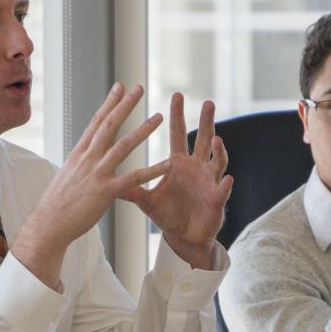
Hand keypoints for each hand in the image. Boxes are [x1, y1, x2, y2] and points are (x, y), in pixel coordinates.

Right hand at [13, 82, 168, 286]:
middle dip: (125, 105)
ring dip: (143, 130)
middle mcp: (88, 158)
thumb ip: (81, 162)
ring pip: (123, 146)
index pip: (96, 121)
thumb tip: (87, 154)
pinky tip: (167, 164)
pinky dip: (152, 170)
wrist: (49, 224)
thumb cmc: (58, 203)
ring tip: (159, 117)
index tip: (119, 87)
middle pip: (109, 125)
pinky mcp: (106, 192)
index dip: (109, 103)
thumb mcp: (68, 174)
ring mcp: (97, 173)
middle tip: (139, 87)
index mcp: (79, 153)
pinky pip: (134, 178)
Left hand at [124, 94, 231, 268]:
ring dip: (218, 150)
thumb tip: (104, 175)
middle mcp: (196, 167)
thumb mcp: (146, 199)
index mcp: (178, 163)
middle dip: (207, 121)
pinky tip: (226, 180)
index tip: (177, 95)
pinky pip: (222, 190)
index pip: (177, 134)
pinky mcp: (216, 199)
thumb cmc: (167, 214)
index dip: (177, 116)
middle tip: (208, 103)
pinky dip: (224, 185)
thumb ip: (130, 186)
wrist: (183, 236)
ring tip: (216, 140)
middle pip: (203, 139)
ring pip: (217, 161)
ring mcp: (209, 181)